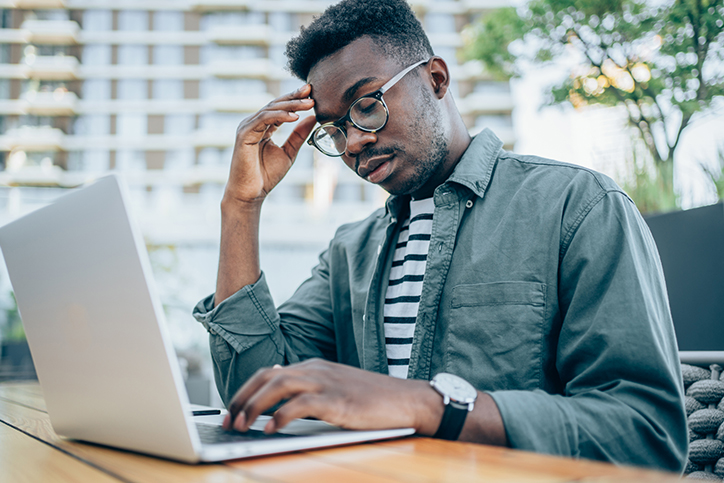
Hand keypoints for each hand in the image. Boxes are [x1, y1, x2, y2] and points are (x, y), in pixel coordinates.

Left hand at [222, 359, 442, 434]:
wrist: (407, 400)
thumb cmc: (373, 401)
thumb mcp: (336, 392)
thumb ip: (311, 394)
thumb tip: (281, 407)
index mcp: (315, 367)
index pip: (270, 373)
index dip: (246, 391)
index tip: (231, 410)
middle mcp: (317, 370)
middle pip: (268, 377)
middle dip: (243, 398)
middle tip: (228, 421)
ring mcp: (327, 382)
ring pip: (279, 385)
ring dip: (255, 406)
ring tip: (242, 425)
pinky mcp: (337, 400)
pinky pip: (301, 404)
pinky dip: (280, 416)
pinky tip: (270, 430)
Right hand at [225, 85, 315, 205]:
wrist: (251, 193)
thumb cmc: (266, 176)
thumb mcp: (289, 152)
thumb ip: (299, 135)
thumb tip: (313, 118)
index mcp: (262, 127)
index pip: (280, 108)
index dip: (295, 99)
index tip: (312, 93)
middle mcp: (253, 123)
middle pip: (275, 104)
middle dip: (294, 96)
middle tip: (310, 90)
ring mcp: (247, 127)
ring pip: (271, 109)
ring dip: (291, 105)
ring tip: (308, 103)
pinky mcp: (244, 134)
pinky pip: (263, 119)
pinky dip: (280, 116)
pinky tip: (295, 117)